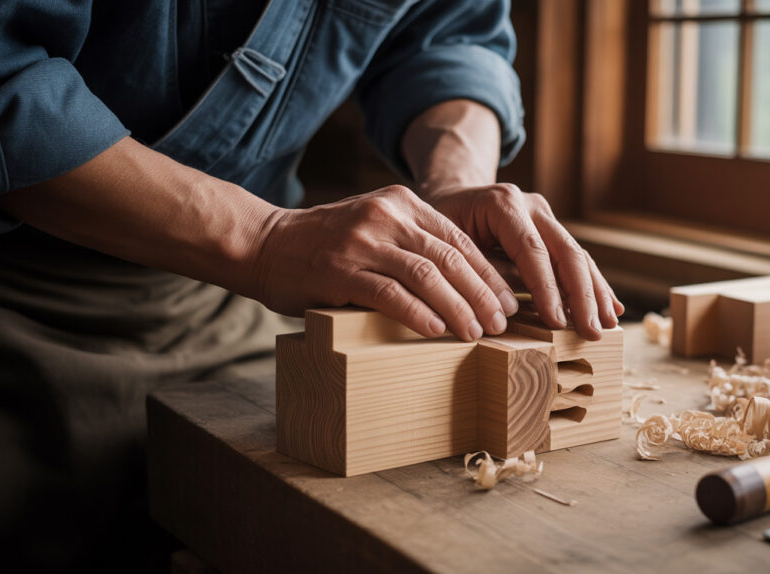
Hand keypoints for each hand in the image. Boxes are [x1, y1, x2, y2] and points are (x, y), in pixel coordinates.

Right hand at [249, 185, 517, 340]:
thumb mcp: (374, 226)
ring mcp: (363, 242)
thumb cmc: (325, 245)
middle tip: (500, 323)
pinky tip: (437, 331)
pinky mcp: (341, 270)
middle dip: (482, 294)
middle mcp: (387, 216)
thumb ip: (412, 241)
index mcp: (402, 204)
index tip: (506, 301)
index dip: (487, 274)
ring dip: (458, 308)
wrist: (263, 244)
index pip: (459, 240)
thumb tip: (465, 282)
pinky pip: (390, 293)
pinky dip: (418, 314)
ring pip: (427, 276)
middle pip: (450, 258)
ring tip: (476, 333)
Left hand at [424, 183, 623, 340]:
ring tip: (609, 325)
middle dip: (582, 295)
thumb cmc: (442, 223)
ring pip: (578, 256)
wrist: (450, 194)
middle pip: (566, 251)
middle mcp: (531, 206)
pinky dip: (593, 285)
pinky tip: (610, 307)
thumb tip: (504, 308)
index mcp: (503, 203)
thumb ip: (478, 271)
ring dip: (595, 293)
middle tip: (592, 331)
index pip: (532, 249)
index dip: (547, 288)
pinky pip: (576, 260)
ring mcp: (545, 217)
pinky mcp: (552, 232)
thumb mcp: (447, 243)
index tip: (557, 322)